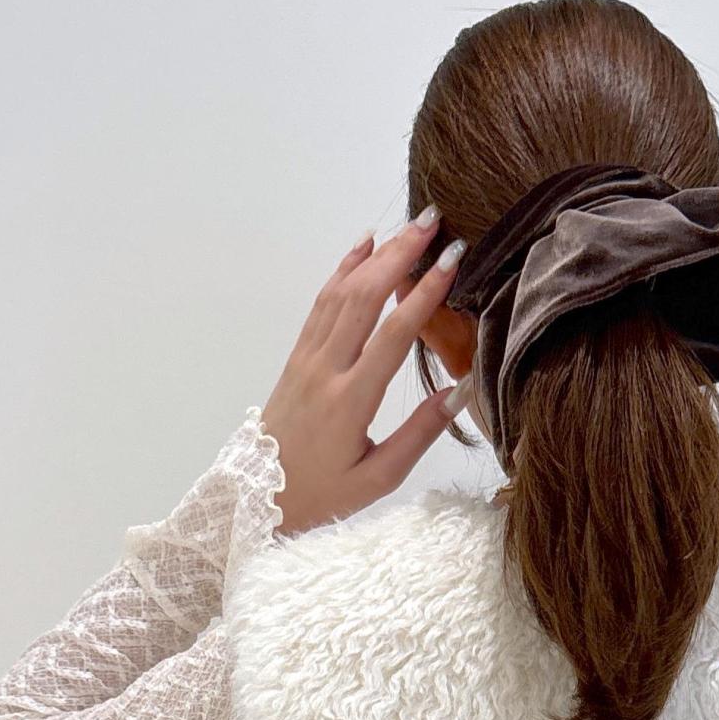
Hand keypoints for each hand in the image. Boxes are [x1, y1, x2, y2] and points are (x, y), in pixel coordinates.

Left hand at [261, 209, 468, 537]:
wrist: (258, 498)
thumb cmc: (323, 493)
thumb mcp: (379, 478)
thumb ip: (420, 434)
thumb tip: (460, 391)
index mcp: (351, 402)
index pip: (394, 334)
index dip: (425, 293)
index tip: (452, 260)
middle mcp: (326, 370)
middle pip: (365, 298)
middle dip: (400, 255)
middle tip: (433, 221)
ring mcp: (307, 359)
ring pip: (342, 293)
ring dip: (376, 254)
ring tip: (409, 227)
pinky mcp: (298, 357)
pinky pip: (322, 303)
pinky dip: (344, 269)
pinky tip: (364, 246)